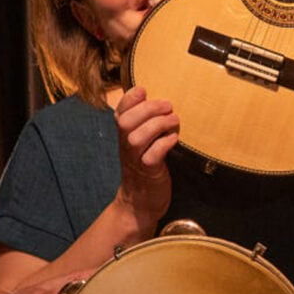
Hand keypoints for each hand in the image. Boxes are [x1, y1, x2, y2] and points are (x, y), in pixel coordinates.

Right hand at [113, 85, 176, 235]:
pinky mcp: (149, 173)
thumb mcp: (142, 143)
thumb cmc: (146, 167)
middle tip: (168, 105)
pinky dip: (163, 145)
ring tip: (174, 121)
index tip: (144, 90)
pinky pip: (152, 157)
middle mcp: (126, 146)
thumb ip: (146, 124)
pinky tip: (174, 140)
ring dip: (157, 125)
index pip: (119, 113)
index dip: (128, 99)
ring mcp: (136, 160)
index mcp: (124, 136)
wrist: (140, 203)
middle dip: (147, 109)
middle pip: (126, 122)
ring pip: (137, 138)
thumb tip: (162, 101)